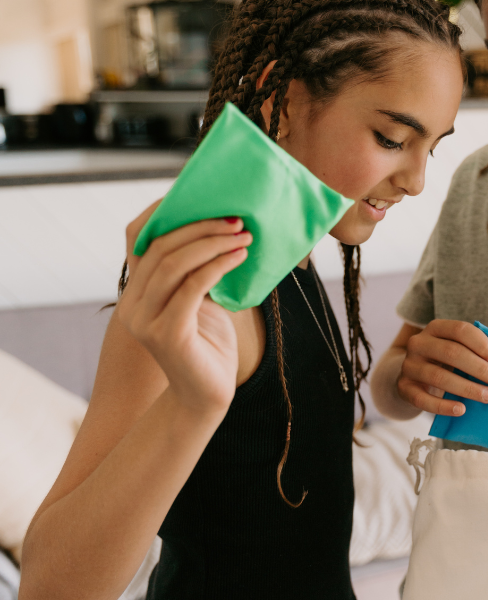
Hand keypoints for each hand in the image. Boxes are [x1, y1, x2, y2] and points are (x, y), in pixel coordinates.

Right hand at [118, 203, 251, 415]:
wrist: (206, 398)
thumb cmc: (208, 348)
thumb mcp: (200, 301)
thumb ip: (196, 272)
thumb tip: (219, 229)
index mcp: (136, 294)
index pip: (145, 240)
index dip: (171, 215)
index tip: (206, 201)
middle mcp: (133, 306)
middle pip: (161, 247)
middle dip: (201, 227)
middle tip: (235, 218)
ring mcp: (146, 321)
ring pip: (175, 264)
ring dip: (213, 243)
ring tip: (243, 235)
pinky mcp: (168, 334)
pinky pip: (193, 287)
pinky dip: (218, 266)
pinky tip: (240, 257)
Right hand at [397, 320, 487, 416]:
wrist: (414, 376)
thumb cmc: (445, 361)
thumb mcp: (456, 348)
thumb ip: (474, 350)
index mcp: (435, 328)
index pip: (460, 330)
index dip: (481, 344)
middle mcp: (418, 343)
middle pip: (451, 352)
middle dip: (479, 368)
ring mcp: (409, 365)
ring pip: (438, 376)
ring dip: (467, 388)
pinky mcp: (403, 387)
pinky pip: (422, 399)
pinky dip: (443, 406)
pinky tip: (461, 410)